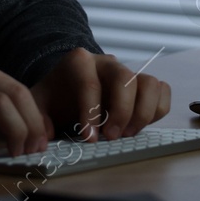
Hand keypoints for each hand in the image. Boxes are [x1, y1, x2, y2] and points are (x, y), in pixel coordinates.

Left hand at [29, 48, 170, 142]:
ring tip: (128, 133)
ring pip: (150, 83)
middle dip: (121, 111)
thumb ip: (37, 117)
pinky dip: (157, 110)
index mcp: (79, 62)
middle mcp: (107, 62)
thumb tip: (45, 134)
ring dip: (143, 112)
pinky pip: (162, 91)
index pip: (89, 83)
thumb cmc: (57, 97)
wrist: (70, 87)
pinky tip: (139, 126)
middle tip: (112, 137)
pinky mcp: (144, 84)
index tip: (90, 138)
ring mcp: (129, 71)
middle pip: (125, 79)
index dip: (91, 112)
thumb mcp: (39, 104)